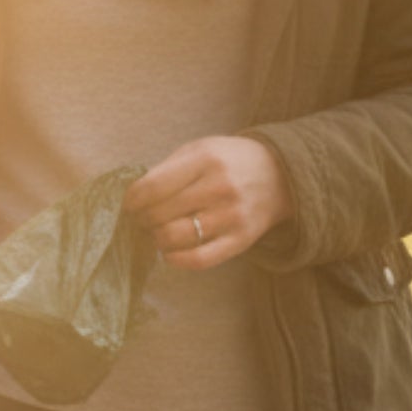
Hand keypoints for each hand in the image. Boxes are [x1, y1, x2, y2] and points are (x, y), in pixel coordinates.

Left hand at [125, 136, 291, 271]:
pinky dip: (175, 260)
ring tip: (159, 232)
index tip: (130, 205)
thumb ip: (166, 170)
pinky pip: (197, 260)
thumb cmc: (229, 162)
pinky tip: (170, 252)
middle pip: (158, 215)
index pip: (152, 188)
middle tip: (143, 219)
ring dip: (156, 239)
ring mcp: (231, 216)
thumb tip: (133, 198)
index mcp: (206, 159)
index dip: (132, 201)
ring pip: (172, 238)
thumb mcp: (200, 150)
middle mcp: (219, 187)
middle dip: (142, 220)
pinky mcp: (240, 240)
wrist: (281, 175)